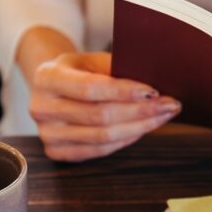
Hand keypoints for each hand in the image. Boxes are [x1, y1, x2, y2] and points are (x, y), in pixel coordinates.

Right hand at [30, 51, 180, 161]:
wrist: (50, 87)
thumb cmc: (77, 71)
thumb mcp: (91, 59)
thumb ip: (115, 69)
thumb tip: (154, 81)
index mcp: (47, 78)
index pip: (90, 88)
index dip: (124, 92)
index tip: (154, 91)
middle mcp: (42, 108)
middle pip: (100, 116)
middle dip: (140, 111)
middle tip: (169, 105)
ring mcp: (47, 134)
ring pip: (103, 137)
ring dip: (139, 127)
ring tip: (163, 116)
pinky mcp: (56, 152)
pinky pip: (100, 150)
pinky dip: (126, 139)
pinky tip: (143, 128)